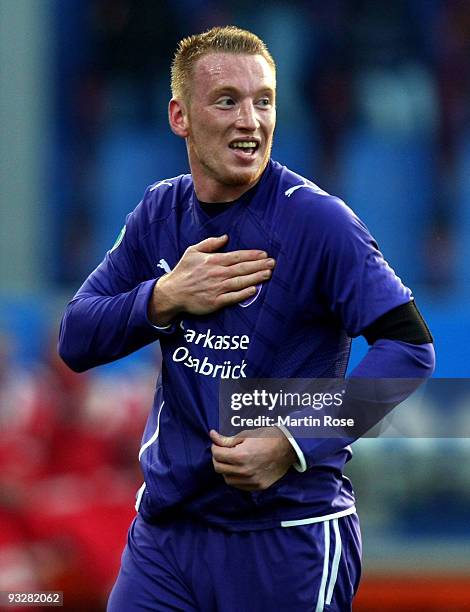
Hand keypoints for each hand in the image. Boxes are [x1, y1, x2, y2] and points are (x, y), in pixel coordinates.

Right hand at [148, 235, 274, 325]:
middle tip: (273, 263)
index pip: (237, 256)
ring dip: (256, 278)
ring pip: (241, 282)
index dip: (252, 255)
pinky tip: (255, 290)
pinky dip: (244, 294)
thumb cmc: (183, 271)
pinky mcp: (215, 302)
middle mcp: (217, 274)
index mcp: (213, 261)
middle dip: (259, 265)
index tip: (264, 254)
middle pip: (242, 269)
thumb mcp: (192, 251)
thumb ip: (209, 243)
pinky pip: (233, 297)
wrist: (172, 293)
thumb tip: (225, 237)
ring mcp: (217, 288)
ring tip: (268, 274)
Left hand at [210, 428, 296, 490]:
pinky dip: (236, 478)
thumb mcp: (246, 435)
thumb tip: (213, 436)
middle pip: (219, 468)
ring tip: (231, 460)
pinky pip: (239, 485)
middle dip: (217, 458)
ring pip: (227, 479)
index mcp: (241, 456)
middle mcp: (245, 471)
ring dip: (226, 469)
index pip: (217, 455)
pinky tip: (239, 469)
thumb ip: (227, 439)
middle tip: (222, 451)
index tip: (218, 443)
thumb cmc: (267, 437)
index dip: (215, 447)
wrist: (289, 447)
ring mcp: (252, 481)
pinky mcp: (258, 486)